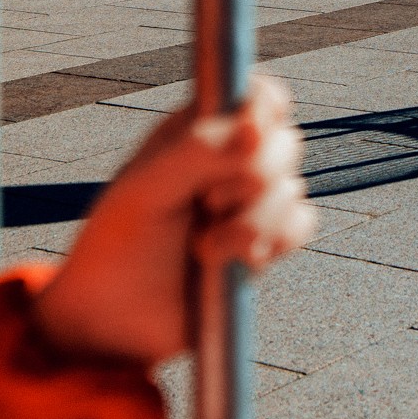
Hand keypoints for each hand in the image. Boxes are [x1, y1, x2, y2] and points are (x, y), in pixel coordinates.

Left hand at [34, 76, 313, 364]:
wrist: (116, 322)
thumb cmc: (118, 244)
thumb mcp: (146, 189)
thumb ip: (198, 151)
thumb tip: (256, 128)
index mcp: (196, 131)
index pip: (253, 96)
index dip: (263, 107)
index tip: (248, 134)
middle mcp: (229, 161)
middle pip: (285, 142)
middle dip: (254, 177)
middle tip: (206, 203)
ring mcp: (251, 203)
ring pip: (293, 190)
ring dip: (253, 222)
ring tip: (204, 249)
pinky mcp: (267, 243)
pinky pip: (301, 225)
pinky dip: (274, 243)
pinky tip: (233, 262)